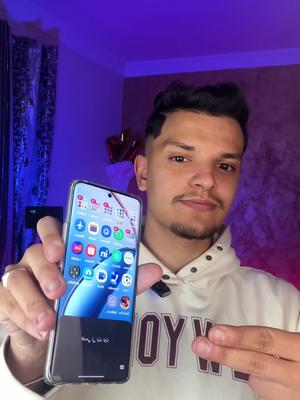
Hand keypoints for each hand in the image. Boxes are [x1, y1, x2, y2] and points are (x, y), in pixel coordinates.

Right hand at [0, 216, 161, 383]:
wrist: (49, 334)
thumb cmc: (76, 302)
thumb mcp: (102, 291)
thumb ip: (124, 280)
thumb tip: (155, 271)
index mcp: (59, 250)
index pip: (50, 228)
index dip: (53, 233)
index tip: (62, 248)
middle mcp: (36, 259)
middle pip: (34, 252)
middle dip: (47, 270)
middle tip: (59, 290)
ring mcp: (18, 278)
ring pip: (17, 278)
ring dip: (34, 301)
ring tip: (49, 321)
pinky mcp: (6, 300)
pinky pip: (7, 304)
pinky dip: (24, 318)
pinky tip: (39, 330)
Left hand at [192, 325, 299, 399]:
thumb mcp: (299, 343)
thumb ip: (279, 341)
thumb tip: (241, 336)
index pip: (267, 340)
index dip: (239, 336)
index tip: (215, 332)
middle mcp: (298, 375)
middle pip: (257, 364)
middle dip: (226, 355)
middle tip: (199, 346)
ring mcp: (292, 396)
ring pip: (257, 382)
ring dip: (251, 372)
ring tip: (260, 362)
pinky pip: (265, 395)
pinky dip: (263, 386)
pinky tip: (274, 381)